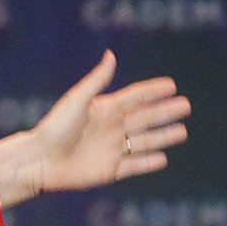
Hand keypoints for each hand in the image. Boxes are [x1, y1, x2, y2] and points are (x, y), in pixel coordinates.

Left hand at [0, 51, 190, 208]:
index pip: (135, 98)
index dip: (153, 91)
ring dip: (163, 136)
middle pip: (145, 118)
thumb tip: (111, 54)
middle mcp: (111, 129)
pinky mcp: (109, 170)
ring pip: (144, 142)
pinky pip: (134, 165)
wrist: (40, 161)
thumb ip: (97, 80)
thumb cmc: (55, 128)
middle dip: (165, 112)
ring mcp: (111, 150)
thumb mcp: (77, 101)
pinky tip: (163, 158)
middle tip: (186, 106)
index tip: (172, 85)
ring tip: (183, 132)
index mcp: (104, 110)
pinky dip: (149, 162)